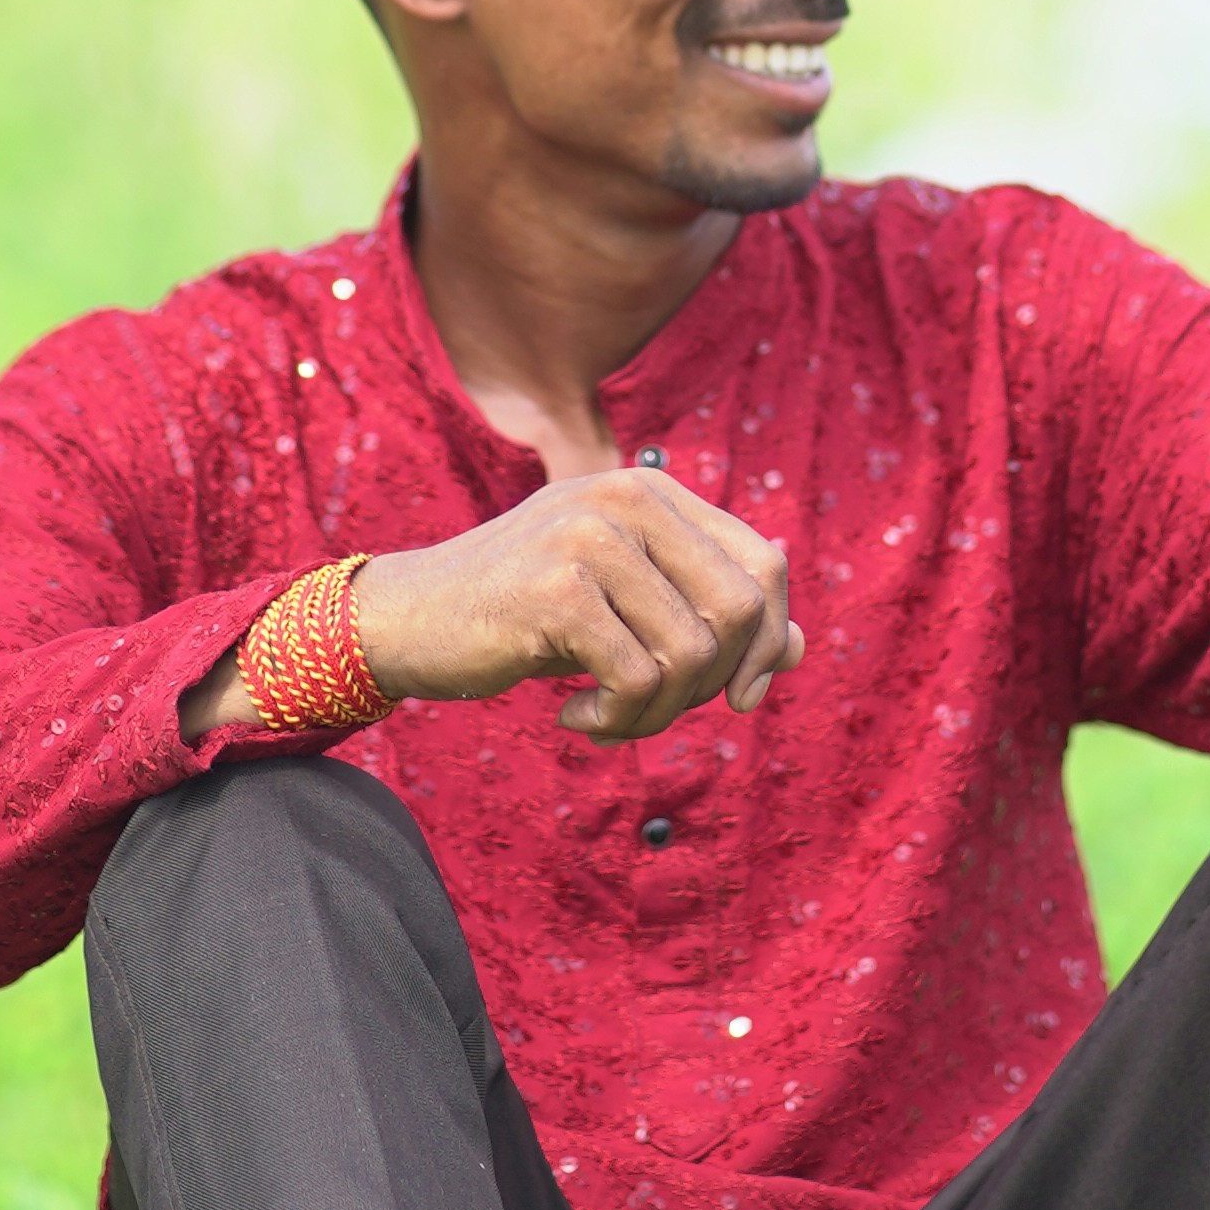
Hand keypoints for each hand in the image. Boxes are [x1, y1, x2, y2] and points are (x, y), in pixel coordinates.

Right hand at [351, 471, 802, 744]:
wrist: (410, 618)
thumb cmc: (525, 613)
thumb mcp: (625, 602)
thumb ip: (705, 613)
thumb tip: (799, 650)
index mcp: (653, 489)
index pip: (764, 563)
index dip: (769, 640)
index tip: (742, 696)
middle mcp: (628, 495)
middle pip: (739, 610)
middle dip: (713, 684)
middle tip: (656, 706)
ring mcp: (591, 537)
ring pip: (691, 656)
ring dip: (657, 712)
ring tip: (609, 715)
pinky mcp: (558, 589)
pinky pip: (637, 680)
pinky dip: (616, 719)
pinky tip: (573, 716)